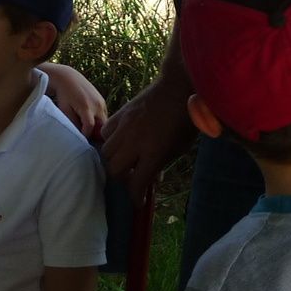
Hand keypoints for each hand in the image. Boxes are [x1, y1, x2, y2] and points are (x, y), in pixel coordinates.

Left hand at [42, 63, 107, 135]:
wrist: (68, 78)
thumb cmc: (64, 95)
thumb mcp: (65, 110)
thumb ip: (73, 123)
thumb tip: (79, 135)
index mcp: (86, 107)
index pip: (90, 128)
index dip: (85, 135)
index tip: (80, 139)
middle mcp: (97, 104)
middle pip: (101, 126)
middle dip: (95, 133)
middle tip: (87, 137)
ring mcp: (101, 102)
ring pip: (104, 121)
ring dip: (98, 127)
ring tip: (87, 129)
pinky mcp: (102, 100)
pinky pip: (104, 115)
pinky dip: (99, 120)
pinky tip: (90, 121)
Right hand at [99, 76, 194, 196]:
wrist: (178, 88)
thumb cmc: (184, 120)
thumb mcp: (179, 148)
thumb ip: (162, 164)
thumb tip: (152, 178)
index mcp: (153, 153)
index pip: (136, 183)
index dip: (135, 197)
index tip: (137, 202)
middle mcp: (135, 142)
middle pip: (115, 170)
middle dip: (122, 179)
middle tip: (131, 179)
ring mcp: (125, 126)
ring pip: (106, 152)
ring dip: (114, 161)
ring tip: (124, 160)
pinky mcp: (120, 114)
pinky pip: (106, 133)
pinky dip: (110, 141)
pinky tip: (120, 141)